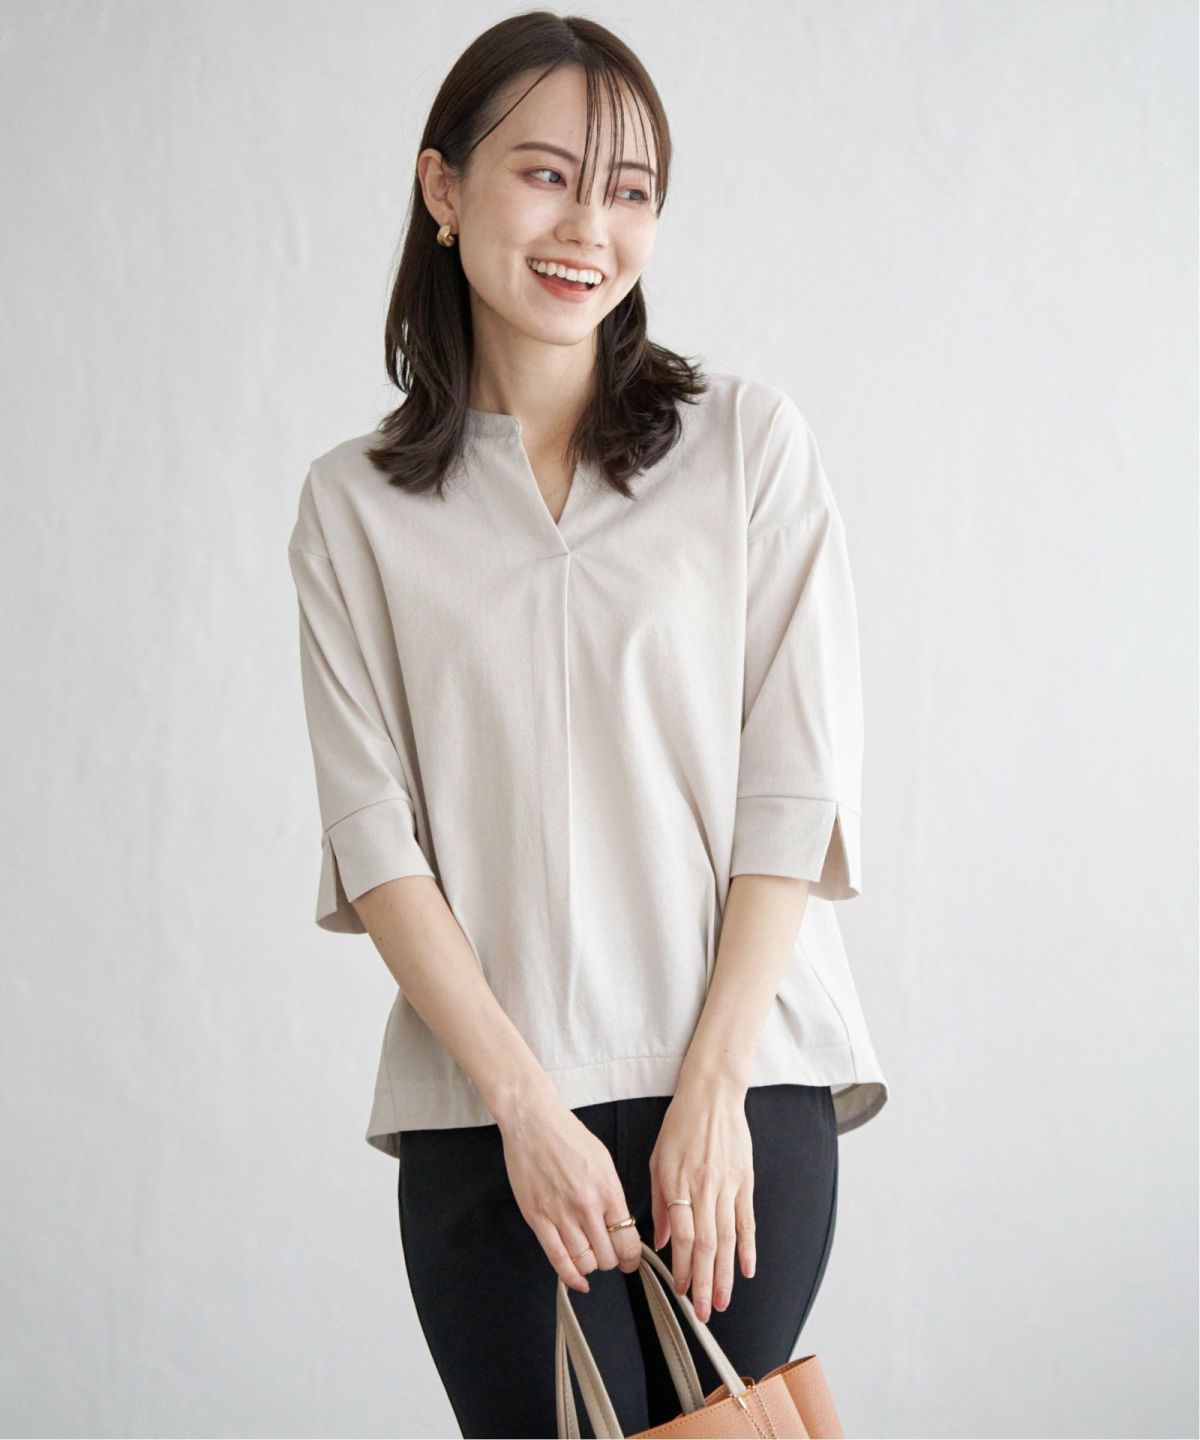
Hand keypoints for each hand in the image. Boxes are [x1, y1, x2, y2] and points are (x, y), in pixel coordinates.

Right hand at [497, 1089, 642, 1293]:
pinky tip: (577, 1280)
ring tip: (590, 1258)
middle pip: (607, 1257)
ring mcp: (560, 1214)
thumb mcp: (604, 1161)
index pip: (628, 1241)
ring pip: (585, 1262)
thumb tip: (621, 1224)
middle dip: (612, 1262)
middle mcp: (586, 1206)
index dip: (631, 1258)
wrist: (534, 1123)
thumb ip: (613, 1195)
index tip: (630, 1260)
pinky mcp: (538, 1219)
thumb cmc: (568, 1136)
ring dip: (591, 1266)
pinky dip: (570, 1277)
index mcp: (608, 1190)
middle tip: (609, 1257)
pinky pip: (557, 1259)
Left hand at [649, 1081, 756, 1321]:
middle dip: (704, 1282)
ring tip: (723, 1301)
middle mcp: (704, 1189)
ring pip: (728, 1239)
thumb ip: (659, 1203)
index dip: (682, 1267)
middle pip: (706, 1245)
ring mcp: (728, 1186)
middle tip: (704, 1312)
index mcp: (678, 1183)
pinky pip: (747, 1220)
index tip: (681, 1290)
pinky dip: (749, 1247)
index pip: (682, 1236)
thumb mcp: (658, 1160)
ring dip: (726, 1274)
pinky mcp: (745, 1182)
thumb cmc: (680, 1125)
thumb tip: (659, 1240)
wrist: (712, 1096)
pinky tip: (748, 1270)